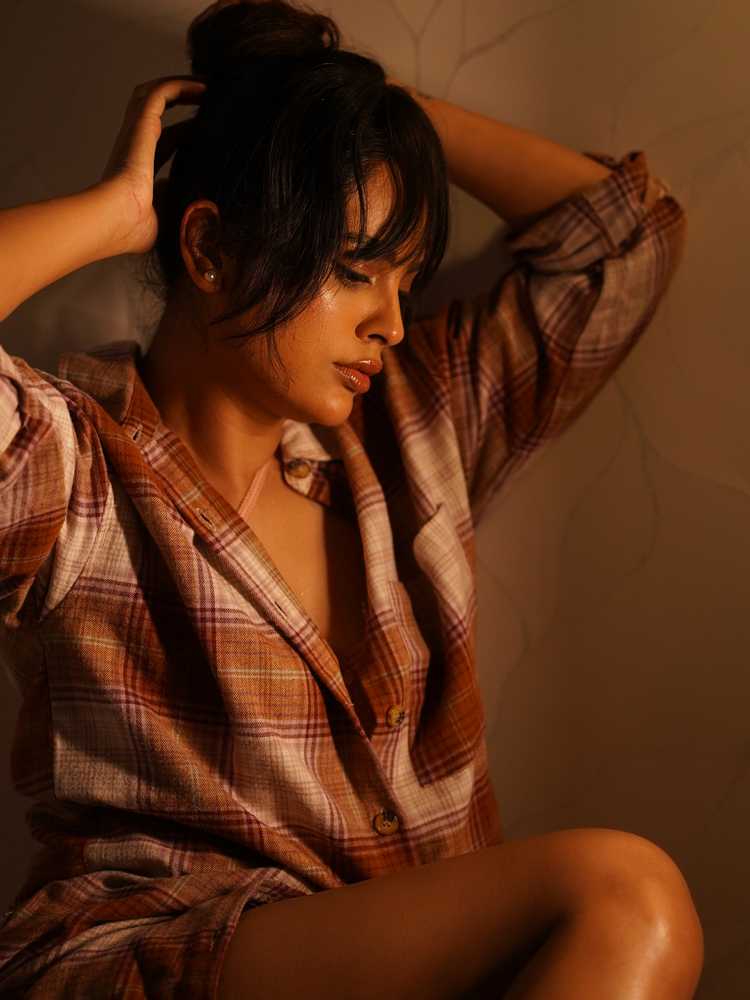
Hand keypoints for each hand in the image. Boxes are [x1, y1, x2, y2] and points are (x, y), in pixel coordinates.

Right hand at [99, 76, 206, 255]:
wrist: (115, 219)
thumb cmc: (134, 229)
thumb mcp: (166, 220)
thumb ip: (181, 212)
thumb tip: (204, 215)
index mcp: (140, 169)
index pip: (167, 142)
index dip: (188, 133)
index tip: (213, 132)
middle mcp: (135, 146)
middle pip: (157, 110)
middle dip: (181, 100)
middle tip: (210, 99)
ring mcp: (135, 132)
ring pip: (155, 94)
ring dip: (181, 86)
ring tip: (209, 86)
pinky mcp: (141, 124)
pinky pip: (162, 93)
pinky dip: (182, 85)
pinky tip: (205, 87)